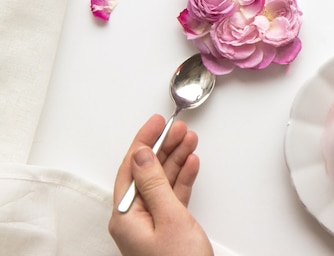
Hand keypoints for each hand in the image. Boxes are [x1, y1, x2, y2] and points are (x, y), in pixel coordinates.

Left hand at [109, 114, 212, 255]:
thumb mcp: (169, 217)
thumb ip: (154, 184)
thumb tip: (141, 155)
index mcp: (125, 216)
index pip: (131, 168)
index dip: (143, 141)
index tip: (155, 122)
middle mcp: (134, 218)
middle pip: (148, 171)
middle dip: (164, 147)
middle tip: (178, 127)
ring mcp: (151, 223)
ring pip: (163, 181)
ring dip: (176, 159)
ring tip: (190, 139)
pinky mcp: (168, 227)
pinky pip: (174, 195)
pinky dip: (184, 178)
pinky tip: (191, 163)